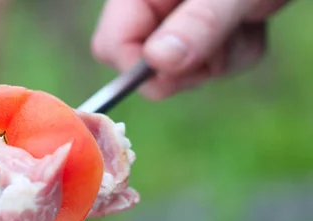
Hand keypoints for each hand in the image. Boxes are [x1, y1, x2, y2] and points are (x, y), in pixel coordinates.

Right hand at [91, 0, 292, 99]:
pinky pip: (212, 67)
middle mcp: (151, 6)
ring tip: (245, 19)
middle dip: (190, 64)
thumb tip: (158, 61)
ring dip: (222, 57)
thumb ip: (197, 23)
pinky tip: (250, 23)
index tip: (180, 70)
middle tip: (225, 35)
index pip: (112, 45)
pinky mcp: (202, 33)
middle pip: (145, 66)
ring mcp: (176, 22)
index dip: (140, 68)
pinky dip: (237, 52)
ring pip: (184, 71)